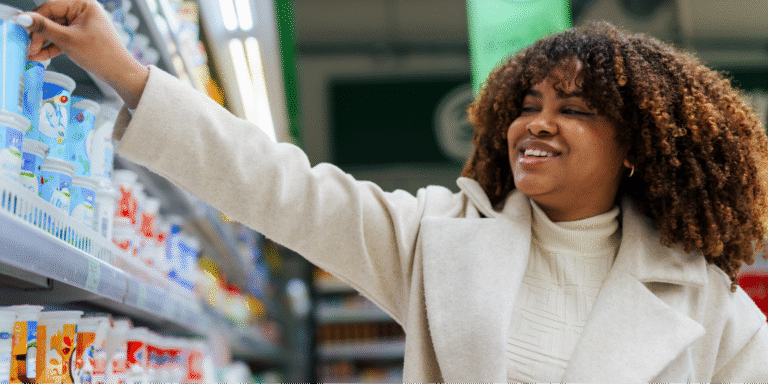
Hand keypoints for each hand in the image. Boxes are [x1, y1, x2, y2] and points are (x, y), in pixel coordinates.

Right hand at [16, 0, 147, 107]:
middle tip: (28, 47)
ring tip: (31, 54)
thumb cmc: (102, 55)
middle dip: (39, 34)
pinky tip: (40, 56)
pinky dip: (52, 47)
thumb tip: (23, 18)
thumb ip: (44, 28)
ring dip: (43, 42)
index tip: (22, 29)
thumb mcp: (68, 40)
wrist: (120, 73)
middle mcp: (83, 12)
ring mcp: (82, 25)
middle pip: (52, 19)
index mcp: (83, 4)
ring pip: (55, 30)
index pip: (51, 6)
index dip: (35, 19)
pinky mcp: (81, 37)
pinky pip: (62, 39)